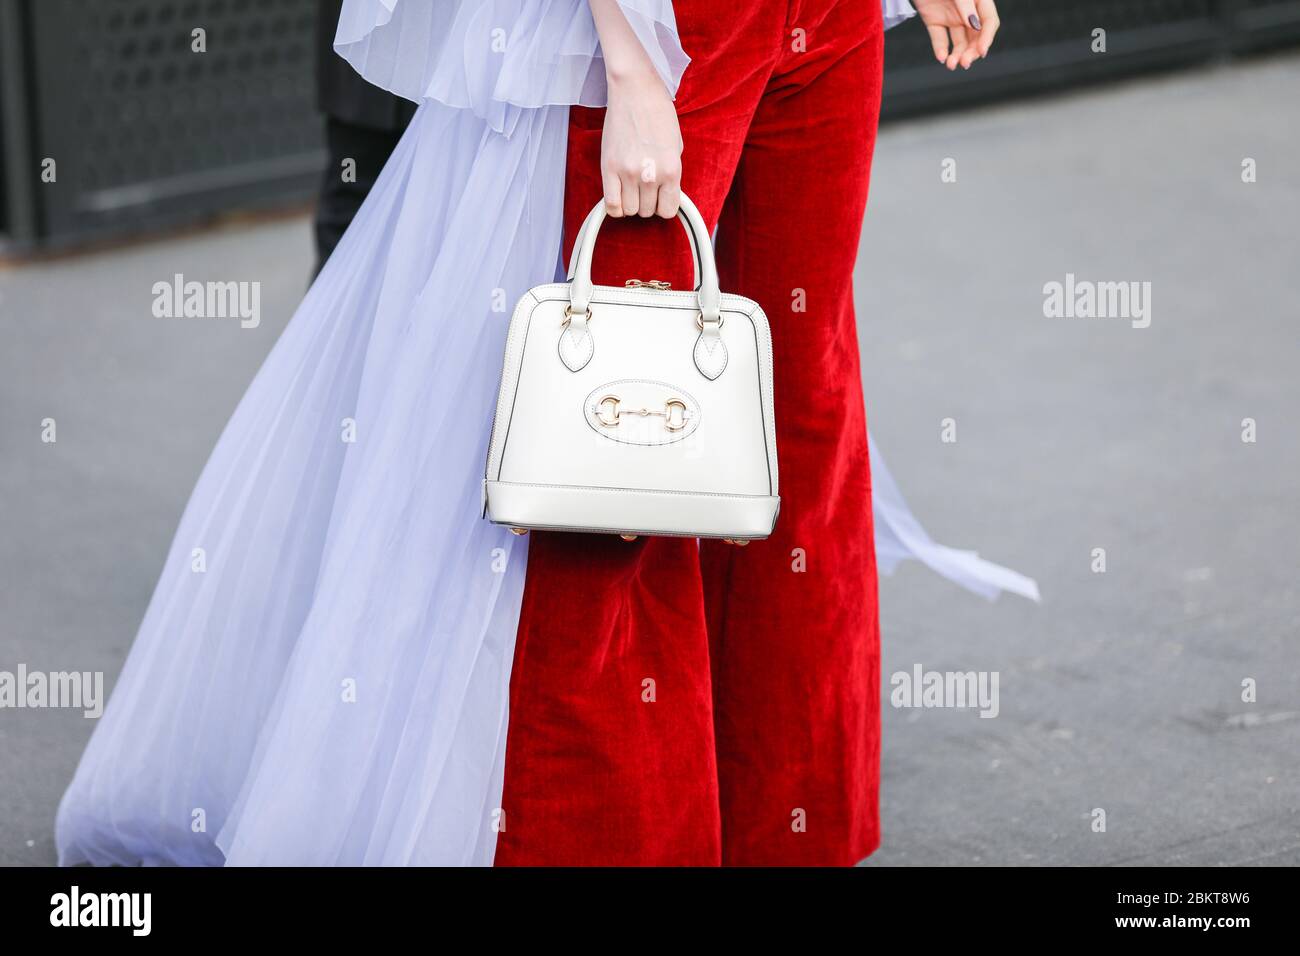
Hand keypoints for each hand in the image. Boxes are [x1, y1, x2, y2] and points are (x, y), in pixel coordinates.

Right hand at [601, 67, 683, 217]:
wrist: (635, 90)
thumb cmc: (658, 113)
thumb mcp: (676, 146)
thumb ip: (671, 173)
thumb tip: (664, 194)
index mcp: (670, 170)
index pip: (668, 210)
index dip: (663, 206)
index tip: (659, 198)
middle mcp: (650, 175)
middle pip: (647, 211)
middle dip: (647, 202)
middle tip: (644, 186)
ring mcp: (627, 172)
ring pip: (629, 210)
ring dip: (631, 203)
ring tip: (631, 187)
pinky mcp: (609, 167)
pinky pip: (611, 204)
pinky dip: (615, 207)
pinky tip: (618, 194)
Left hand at [913, 0, 1000, 70]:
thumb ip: (965, 6)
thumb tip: (975, 26)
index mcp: (979, 0)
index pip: (989, 22)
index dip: (986, 38)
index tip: (982, 51)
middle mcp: (967, 11)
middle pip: (975, 37)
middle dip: (971, 52)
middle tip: (964, 63)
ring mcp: (951, 17)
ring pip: (958, 42)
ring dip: (957, 55)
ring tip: (951, 65)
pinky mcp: (934, 21)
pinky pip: (939, 38)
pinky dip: (940, 49)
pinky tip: (941, 57)